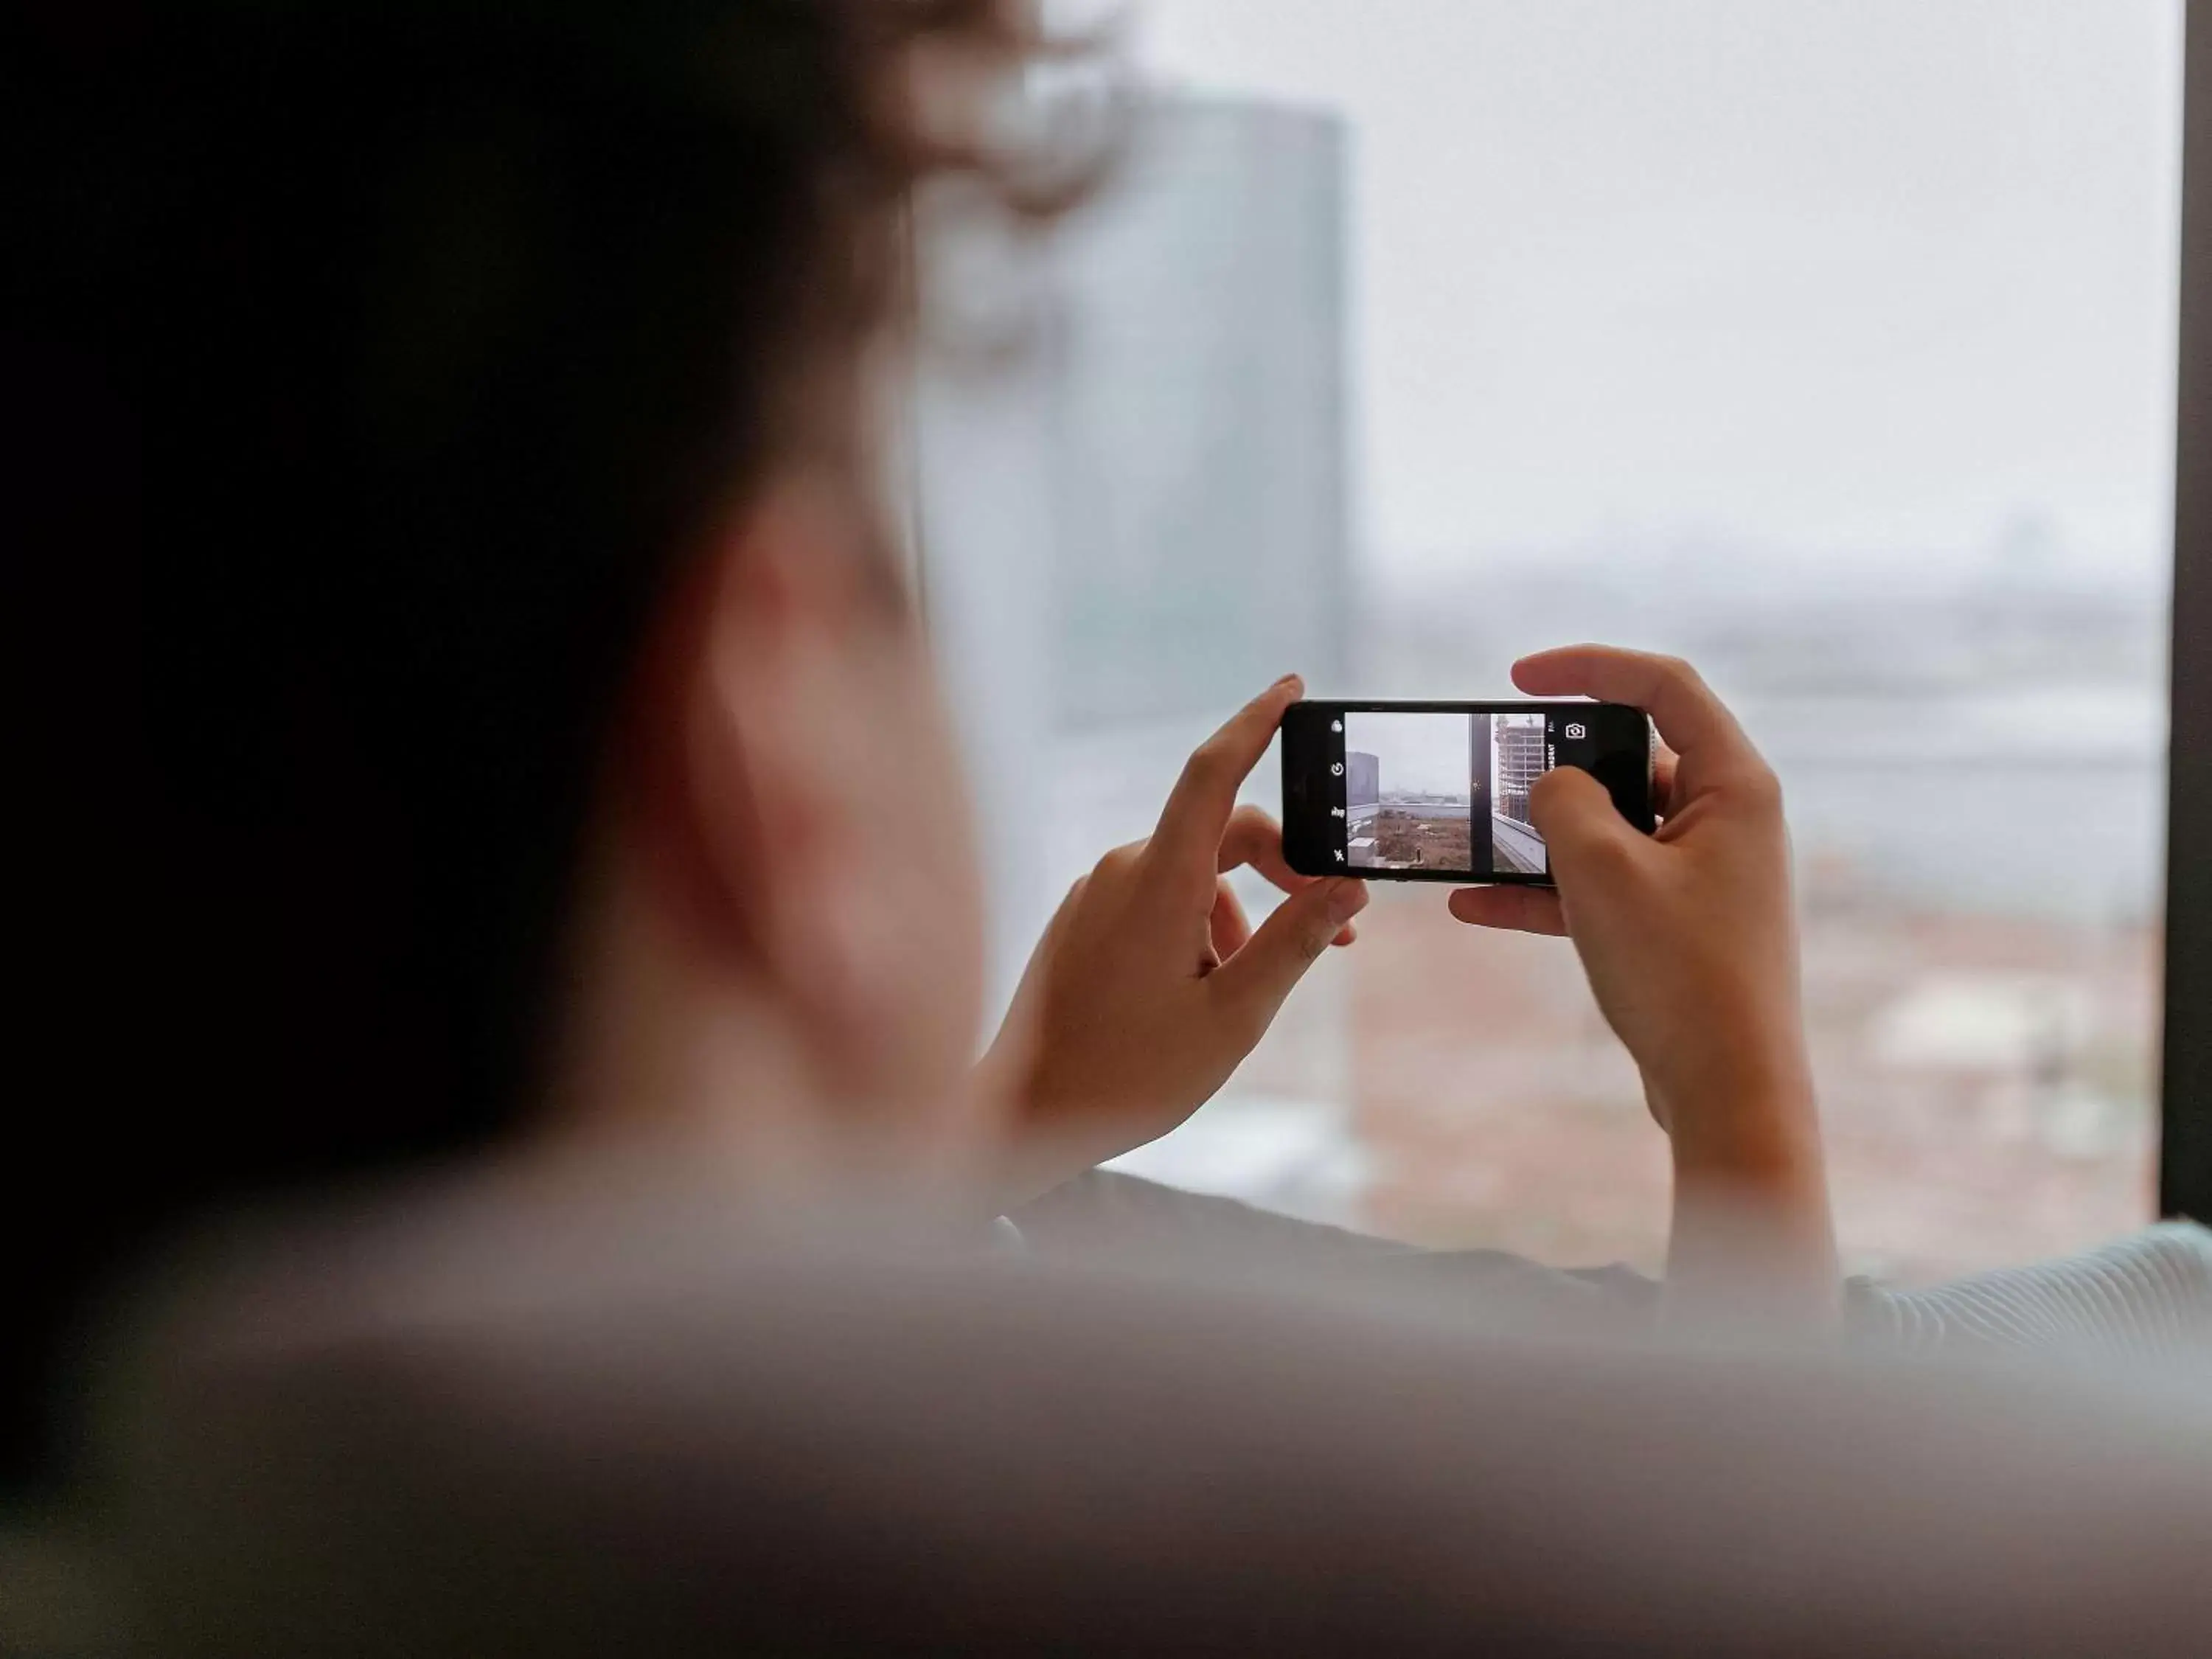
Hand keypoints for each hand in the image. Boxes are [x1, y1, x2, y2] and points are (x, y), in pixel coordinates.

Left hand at [982, 676, 1367, 1202]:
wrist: (1019, 1118)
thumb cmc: (1125, 1076)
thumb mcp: (1234, 1017)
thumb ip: (1295, 943)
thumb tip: (1347, 887)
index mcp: (1159, 883)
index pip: (1212, 773)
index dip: (1255, 722)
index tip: (1292, 687)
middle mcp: (1120, 872)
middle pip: (1221, 835)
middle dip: (1282, 872)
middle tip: (1333, 931)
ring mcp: (1094, 894)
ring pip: (1192, 876)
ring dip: (1236, 917)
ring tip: (1242, 996)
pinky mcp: (1081, 920)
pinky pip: (1156, 899)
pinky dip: (1196, 928)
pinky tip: (1197, 994)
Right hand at [1451, 646, 1832, 1314]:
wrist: (1730, 1093)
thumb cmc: (1682, 975)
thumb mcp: (1602, 869)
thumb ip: (1563, 801)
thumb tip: (1552, 784)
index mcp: (1735, 785)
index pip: (1663, 687)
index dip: (1589, 667)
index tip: (1519, 677)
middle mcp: (1729, 819)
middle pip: (1631, 756)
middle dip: (1552, 763)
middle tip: (1490, 769)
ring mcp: (1704, 874)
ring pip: (1609, 826)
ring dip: (1539, 833)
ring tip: (1470, 837)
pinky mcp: (1679, 924)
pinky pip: (1605, 884)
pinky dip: (1547, 889)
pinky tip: (1475, 904)